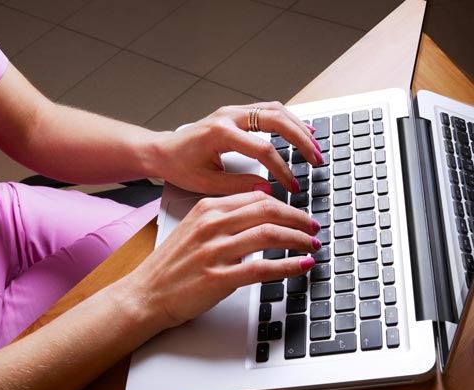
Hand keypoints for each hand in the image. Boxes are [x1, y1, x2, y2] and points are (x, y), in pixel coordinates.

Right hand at [123, 191, 320, 329]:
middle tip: (313, 229)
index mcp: (207, 209)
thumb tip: (259, 210)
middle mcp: (212, 225)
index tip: (299, 215)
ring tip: (312, 246)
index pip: (257, 197)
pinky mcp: (218, 278)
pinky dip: (288, 265)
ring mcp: (215, 251)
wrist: (145, 293)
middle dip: (298, 219)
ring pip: (270, 235)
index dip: (286, 205)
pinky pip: (262, 268)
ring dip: (298, 240)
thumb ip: (223, 216)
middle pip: (268, 211)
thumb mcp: (193, 228)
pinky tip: (301, 265)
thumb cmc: (170, 264)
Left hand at [149, 101, 321, 194]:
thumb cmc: (179, 166)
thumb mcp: (206, 183)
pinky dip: (286, 120)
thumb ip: (237, 186)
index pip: (262, 149)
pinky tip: (299, 130)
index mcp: (220, 134)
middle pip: (275, 120)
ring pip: (274, 109)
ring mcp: (232, 111)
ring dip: (298, 126)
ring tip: (314, 144)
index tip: (292, 185)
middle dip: (300, 140)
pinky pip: (267, 110)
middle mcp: (228, 116)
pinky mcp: (235, 113)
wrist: (162, 151)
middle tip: (317, 158)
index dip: (282, 169)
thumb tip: (266, 190)